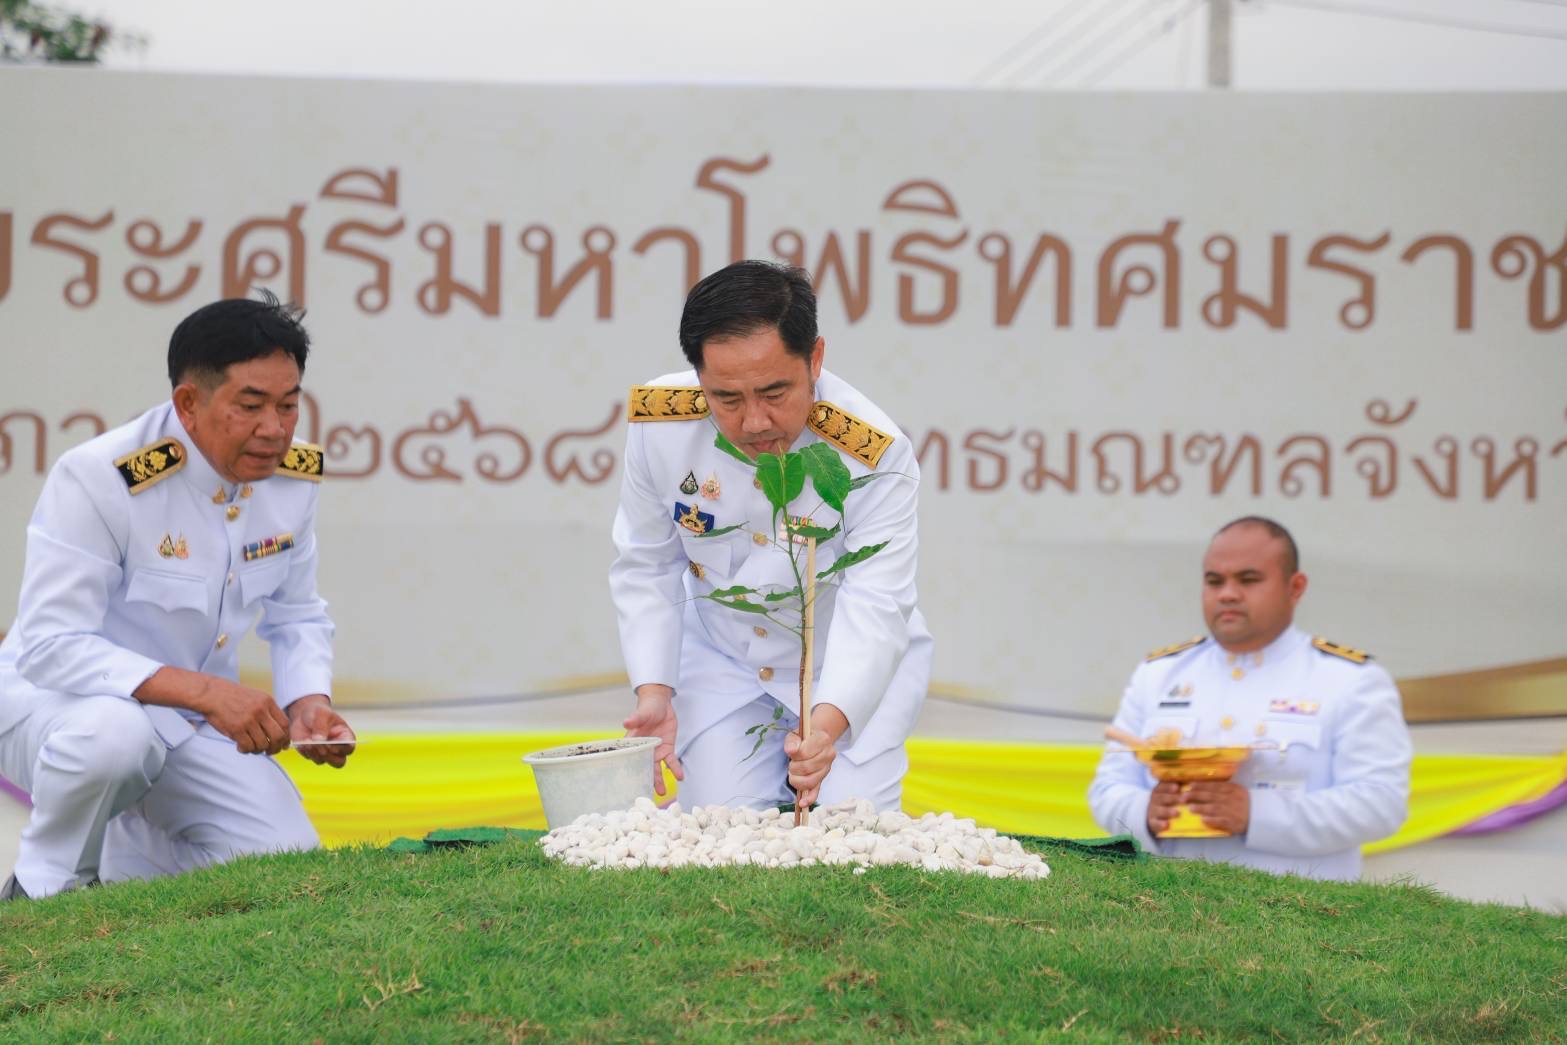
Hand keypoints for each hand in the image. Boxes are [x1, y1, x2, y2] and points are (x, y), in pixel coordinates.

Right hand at [134, 666, 287, 754]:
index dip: (286, 737)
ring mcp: (249, 720)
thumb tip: (279, 730)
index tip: (283, 744)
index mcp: (268, 702)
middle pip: (278, 736)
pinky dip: (246, 750)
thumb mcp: (256, 697)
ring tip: (253, 748)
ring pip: (262, 744)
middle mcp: (261, 711)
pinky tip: (241, 747)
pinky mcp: (236, 729)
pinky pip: (247, 747)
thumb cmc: (233, 697)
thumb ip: (267, 711)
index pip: (285, 723)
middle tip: (271, 751)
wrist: (211, 693)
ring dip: (258, 750)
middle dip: (276, 747)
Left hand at [287, 695, 355, 767]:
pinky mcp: (311, 753)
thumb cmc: (318, 712)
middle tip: (320, 747)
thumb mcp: (321, 714)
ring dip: (315, 753)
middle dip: (329, 757)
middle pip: (339, 762)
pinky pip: (310, 757)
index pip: (349, 748)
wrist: (303, 714)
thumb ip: (321, 726)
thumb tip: (319, 741)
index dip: (342, 749)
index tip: (331, 745)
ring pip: (322, 761)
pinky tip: (302, 742)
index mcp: (345, 736)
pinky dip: (305, 751)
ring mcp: (324, 752)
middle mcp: (336, 747)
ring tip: (308, 742)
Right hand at [624, 685, 683, 795]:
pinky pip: (671, 761)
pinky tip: (680, 777)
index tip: (630, 785)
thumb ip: (635, 719)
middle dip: (646, 781)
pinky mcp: (667, 748)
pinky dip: (675, 769)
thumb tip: (626, 722)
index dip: (630, 773)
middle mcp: (644, 750)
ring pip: (657, 769)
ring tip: (662, 792)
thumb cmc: (647, 708)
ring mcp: (656, 750)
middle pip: (644, 768)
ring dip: (659, 780)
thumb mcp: (642, 713)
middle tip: (647, 794)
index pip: (631, 760)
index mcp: (634, 743)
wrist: (660, 703)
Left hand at [783, 729, 837, 810]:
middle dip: (793, 767)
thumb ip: (792, 741)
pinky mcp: (822, 780)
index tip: (792, 752)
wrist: (816, 740)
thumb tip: (791, 751)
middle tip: (792, 763)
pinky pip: (816, 791)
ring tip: (794, 773)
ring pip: (809, 781)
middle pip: (806, 768)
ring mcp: (826, 769)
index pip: (804, 752)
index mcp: (823, 740)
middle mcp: (829, 755)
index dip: (794, 755)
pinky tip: (802, 803)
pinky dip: (809, 798)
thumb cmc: (804, 738)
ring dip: (796, 779)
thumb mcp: (796, 734)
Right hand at [1146, 780, 1185, 834]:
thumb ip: (1178, 786)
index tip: (1177, 787)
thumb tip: (1192, 779)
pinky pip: (1155, 823)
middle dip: (1172, 798)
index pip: (1162, 786)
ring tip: (1177, 813)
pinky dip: (1160, 824)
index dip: (1169, 786)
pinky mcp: (1152, 822)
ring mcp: (1153, 811)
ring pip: (1159, 810)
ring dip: (1167, 811)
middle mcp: (1155, 799)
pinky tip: (1166, 825)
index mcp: (1159, 790)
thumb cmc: (1167, 801)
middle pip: (1161, 797)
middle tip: (1183, 800)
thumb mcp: (1169, 793)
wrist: (1152, 814)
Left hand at [1181, 781, 1250, 833]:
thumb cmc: (1245, 803)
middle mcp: (1231, 799)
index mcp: (1233, 789)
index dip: (1201, 785)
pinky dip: (1212, 820)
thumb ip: (1224, 788)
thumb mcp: (1237, 791)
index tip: (1190, 785)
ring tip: (1190, 808)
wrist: (1260, 817)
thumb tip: (1204, 786)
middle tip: (1183, 796)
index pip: (1214, 786)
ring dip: (1201, 808)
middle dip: (1196, 795)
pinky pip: (1221, 821)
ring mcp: (1232, 811)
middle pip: (1211, 796)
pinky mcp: (1234, 822)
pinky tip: (1203, 820)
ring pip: (1214, 808)